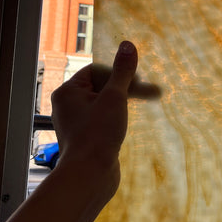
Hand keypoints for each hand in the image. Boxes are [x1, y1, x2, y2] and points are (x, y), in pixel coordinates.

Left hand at [50, 41, 159, 193]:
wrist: (89, 176)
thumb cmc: (97, 135)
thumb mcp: (115, 98)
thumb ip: (123, 71)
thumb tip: (128, 45)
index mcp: (68, 92)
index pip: (96, 70)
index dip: (119, 73)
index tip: (139, 81)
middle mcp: (68, 106)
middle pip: (101, 86)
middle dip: (128, 88)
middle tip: (153, 93)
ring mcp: (76, 123)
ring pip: (104, 104)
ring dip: (125, 103)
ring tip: (148, 104)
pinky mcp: (86, 138)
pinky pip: (103, 119)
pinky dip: (118, 118)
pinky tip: (127, 125)